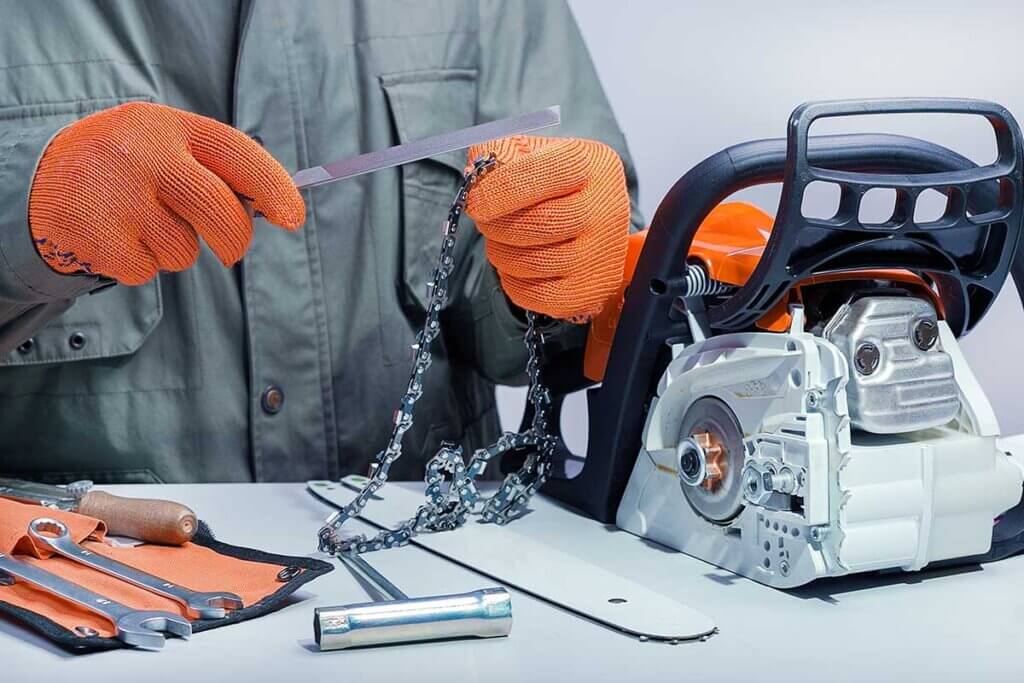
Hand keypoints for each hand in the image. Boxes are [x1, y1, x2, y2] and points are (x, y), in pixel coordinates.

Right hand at [29, 102, 304, 284]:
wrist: (40, 182)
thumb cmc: (127, 170)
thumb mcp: (163, 148)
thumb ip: (212, 171)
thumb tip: (272, 208)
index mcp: (164, 125)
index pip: (236, 152)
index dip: (273, 186)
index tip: (293, 217)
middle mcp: (140, 154)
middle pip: (220, 213)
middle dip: (236, 239)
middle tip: (231, 248)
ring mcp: (114, 196)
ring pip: (185, 250)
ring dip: (177, 250)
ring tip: (144, 225)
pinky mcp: (93, 236)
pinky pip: (149, 270)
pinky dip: (141, 264)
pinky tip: (117, 238)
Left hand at [464, 135, 629, 320]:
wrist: (590, 224)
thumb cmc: (553, 186)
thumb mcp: (532, 154)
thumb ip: (500, 152)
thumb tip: (475, 175)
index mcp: (592, 164)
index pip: (539, 175)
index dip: (496, 190)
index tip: (475, 201)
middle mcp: (606, 207)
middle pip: (538, 223)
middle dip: (496, 225)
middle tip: (486, 222)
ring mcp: (602, 252)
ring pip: (534, 262)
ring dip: (501, 254)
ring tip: (502, 242)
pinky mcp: (592, 288)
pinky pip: (538, 296)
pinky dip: (514, 283)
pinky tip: (515, 268)